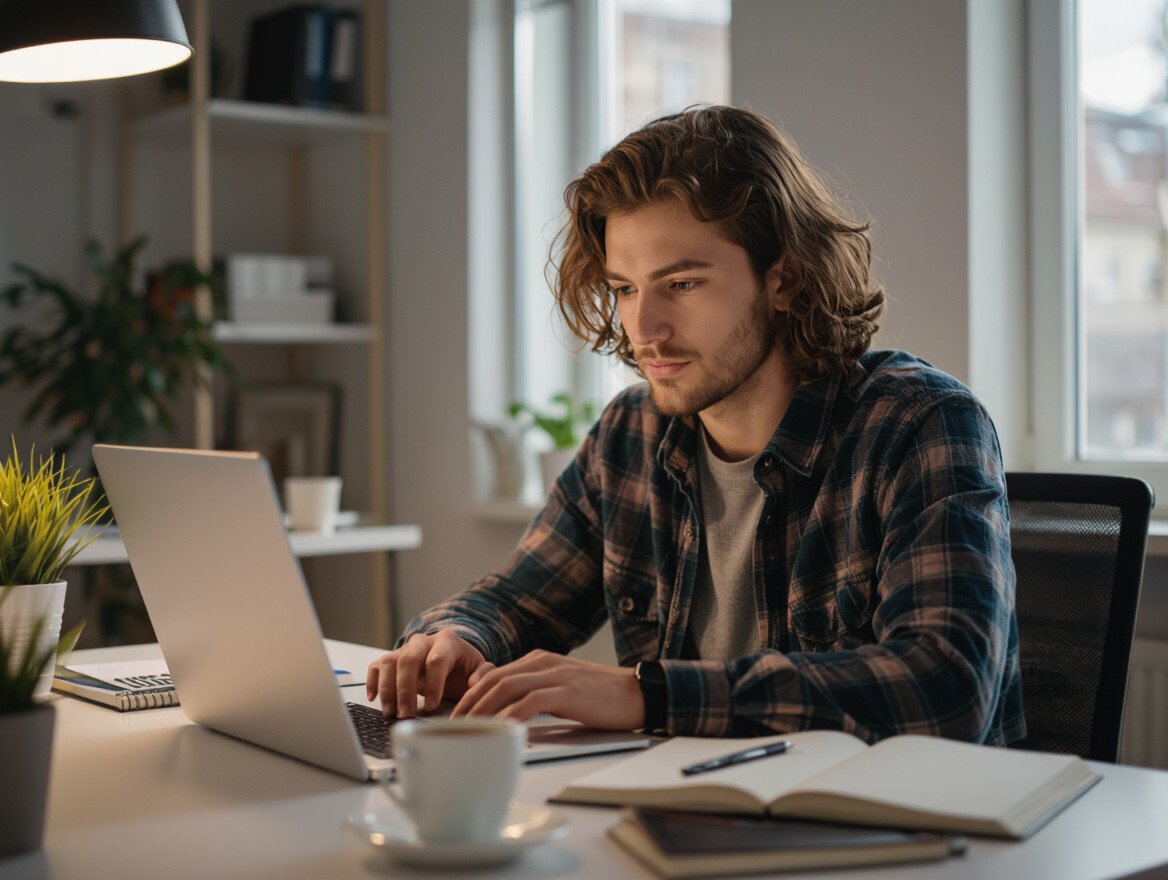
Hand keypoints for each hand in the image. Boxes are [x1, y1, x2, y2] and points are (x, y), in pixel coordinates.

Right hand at [366, 630, 495, 718]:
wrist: (452, 657)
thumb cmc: (464, 666)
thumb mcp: (479, 668)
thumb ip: (483, 674)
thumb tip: (473, 683)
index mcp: (447, 641)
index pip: (436, 660)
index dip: (433, 684)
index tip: (432, 707)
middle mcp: (423, 641)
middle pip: (408, 659)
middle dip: (405, 689)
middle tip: (406, 713)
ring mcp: (405, 649)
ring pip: (389, 662)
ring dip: (387, 689)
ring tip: (390, 713)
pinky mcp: (392, 659)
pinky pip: (376, 665)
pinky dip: (372, 681)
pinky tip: (373, 698)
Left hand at [451, 649, 644, 729]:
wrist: (637, 692)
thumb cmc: (601, 696)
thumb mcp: (562, 687)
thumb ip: (536, 690)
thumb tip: (507, 708)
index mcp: (539, 660)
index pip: (495, 675)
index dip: (472, 695)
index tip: (458, 715)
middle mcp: (542, 662)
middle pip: (494, 680)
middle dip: (469, 703)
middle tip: (454, 726)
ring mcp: (554, 675)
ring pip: (506, 688)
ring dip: (483, 710)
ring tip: (469, 730)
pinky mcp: (566, 691)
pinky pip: (529, 702)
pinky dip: (510, 715)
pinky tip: (500, 730)